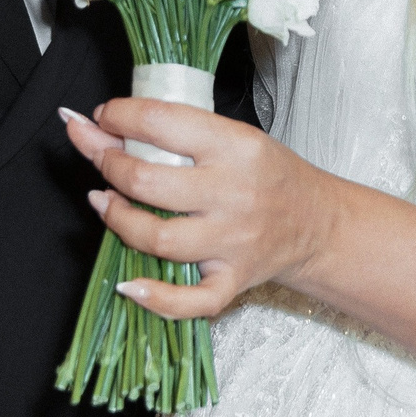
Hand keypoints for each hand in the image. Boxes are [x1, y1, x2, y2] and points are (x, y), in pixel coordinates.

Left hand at [60, 99, 337, 319]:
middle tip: (98, 154)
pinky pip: (189, 299)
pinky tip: (128, 283)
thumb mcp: (236, 136)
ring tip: (103, 201)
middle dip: (107, 163)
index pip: (160, 121)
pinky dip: (154, 297)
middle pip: (147, 181)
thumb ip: (180, 131)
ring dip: (116, 218)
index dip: (118, 116)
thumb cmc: (270, 175)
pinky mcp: (232, 280)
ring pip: (157, 238)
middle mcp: (232, 193)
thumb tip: (107, 124)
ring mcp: (231, 242)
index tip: (102, 117)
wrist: (317, 223)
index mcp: (235, 146)